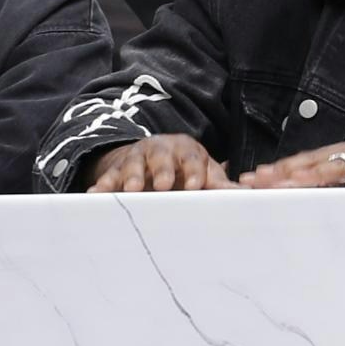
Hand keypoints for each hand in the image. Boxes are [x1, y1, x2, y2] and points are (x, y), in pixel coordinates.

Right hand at [89, 132, 230, 192]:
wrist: (152, 156)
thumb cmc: (184, 169)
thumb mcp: (203, 172)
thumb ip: (220, 184)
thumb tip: (249, 193)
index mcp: (186, 149)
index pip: (193, 158)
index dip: (195, 171)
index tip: (195, 186)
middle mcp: (160, 149)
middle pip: (161, 157)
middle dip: (163, 170)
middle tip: (163, 185)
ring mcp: (136, 158)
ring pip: (133, 164)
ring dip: (132, 176)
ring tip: (133, 189)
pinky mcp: (116, 169)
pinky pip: (108, 177)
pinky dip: (102, 186)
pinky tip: (95, 196)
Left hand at [242, 138, 344, 188]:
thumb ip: (328, 173)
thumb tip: (295, 184)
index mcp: (337, 155)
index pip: (299, 162)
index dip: (274, 171)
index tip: (248, 180)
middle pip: (309, 165)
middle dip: (282, 175)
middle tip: (256, 185)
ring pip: (334, 170)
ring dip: (310, 178)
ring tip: (289, 186)